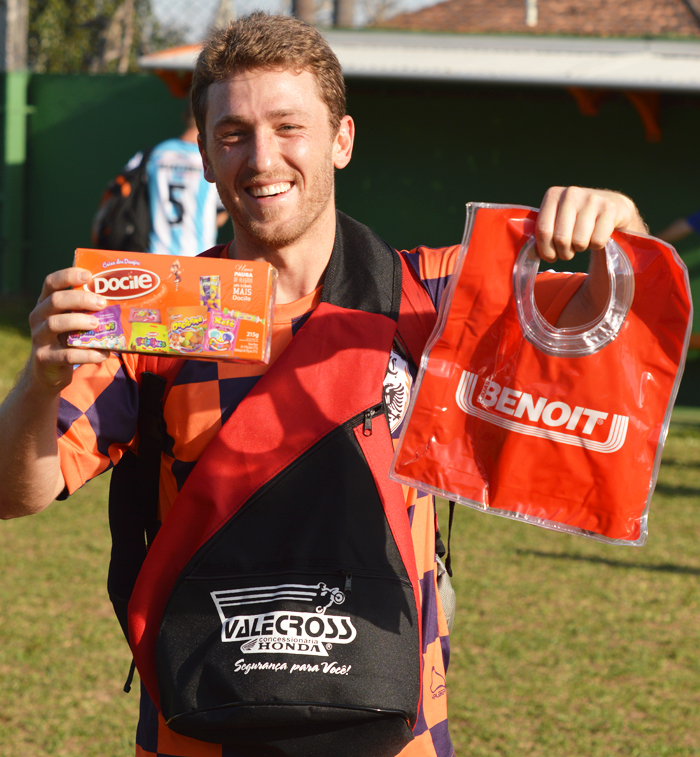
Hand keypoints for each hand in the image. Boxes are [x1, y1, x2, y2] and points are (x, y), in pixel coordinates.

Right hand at [28, 267, 109, 391]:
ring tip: (98, 324)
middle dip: (80, 299)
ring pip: (55, 324)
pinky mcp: (45, 358)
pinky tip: (103, 353)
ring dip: (79, 322)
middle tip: (101, 303)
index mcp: (46, 303)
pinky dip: (87, 354)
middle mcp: (39, 317)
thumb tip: (125, 301)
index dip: (68, 276)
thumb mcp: (73, 321)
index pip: (51, 283)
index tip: (88, 276)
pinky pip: (66, 355)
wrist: (48, 371)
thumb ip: (88, 311)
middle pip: (55, 300)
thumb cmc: (68, 340)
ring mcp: (39, 337)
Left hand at [535, 186, 646, 261]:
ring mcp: (592, 199)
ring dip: (581, 249)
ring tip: (583, 242)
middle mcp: (571, 193)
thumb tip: (530, 254)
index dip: (546, 250)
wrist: (615, 208)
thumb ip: (543, 235)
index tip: (551, 256)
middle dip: (564, 253)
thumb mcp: (558, 221)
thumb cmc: (579, 219)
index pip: (543, 230)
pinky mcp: (611, 208)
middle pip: (560, 238)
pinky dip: (596, 245)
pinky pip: (597, 241)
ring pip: (579, 241)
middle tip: (569, 252)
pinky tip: (597, 236)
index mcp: (553, 195)